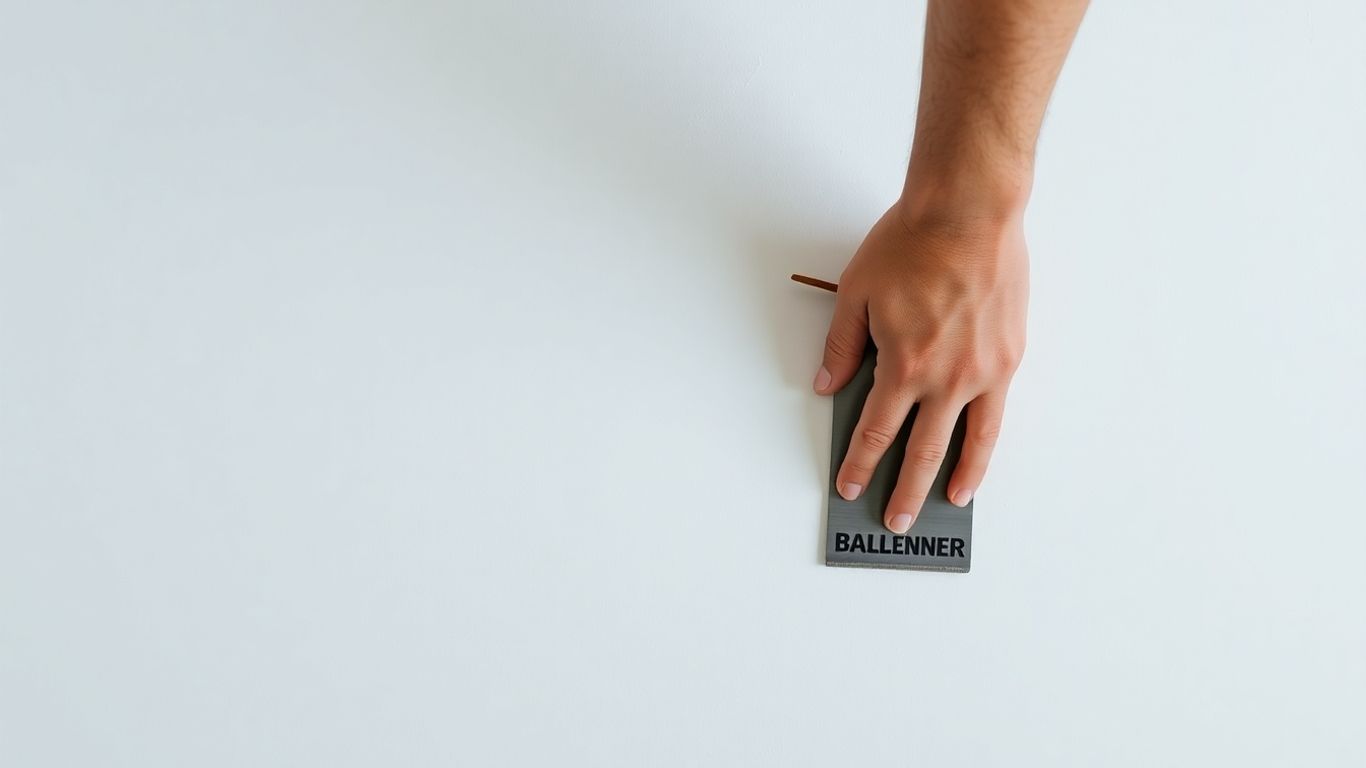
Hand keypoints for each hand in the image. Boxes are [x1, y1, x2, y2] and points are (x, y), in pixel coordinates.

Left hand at [814, 199, 1027, 532]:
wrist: (968, 211)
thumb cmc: (913, 244)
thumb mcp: (857, 294)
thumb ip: (842, 348)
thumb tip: (827, 385)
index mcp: (903, 367)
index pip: (876, 432)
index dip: (862, 464)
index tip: (852, 486)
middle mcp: (947, 380)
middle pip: (923, 452)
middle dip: (906, 491)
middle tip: (897, 520)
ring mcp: (985, 372)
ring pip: (971, 442)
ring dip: (959, 478)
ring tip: (950, 503)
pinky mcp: (1011, 357)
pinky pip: (999, 413)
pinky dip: (989, 442)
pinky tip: (982, 454)